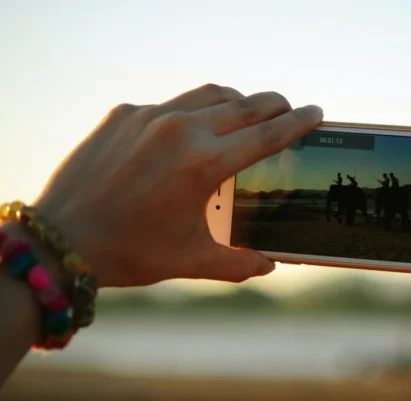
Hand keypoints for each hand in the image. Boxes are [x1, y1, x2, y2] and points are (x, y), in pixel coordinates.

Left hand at [33, 84, 322, 286]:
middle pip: (245, 104)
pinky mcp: (124, 114)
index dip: (299, 122)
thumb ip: (239, 263)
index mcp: (205, 164)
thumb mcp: (191, 260)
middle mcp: (181, 130)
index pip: (268, 134)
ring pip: (210, 94)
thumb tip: (270, 265)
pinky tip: (191, 130)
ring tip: (247, 111)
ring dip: (237, 100)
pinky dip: (193, 112)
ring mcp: (150, 117)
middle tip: (288, 109)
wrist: (62, 240)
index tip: (317, 112)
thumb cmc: (131, 252)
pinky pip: (171, 104)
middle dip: (275, 104)